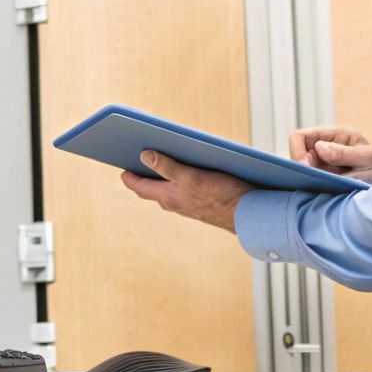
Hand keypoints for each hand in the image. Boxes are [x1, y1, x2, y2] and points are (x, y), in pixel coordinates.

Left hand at [119, 150, 253, 232]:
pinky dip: (179, 180)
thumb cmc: (222, 197)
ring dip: (161, 177)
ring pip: (169, 190)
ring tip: (157, 161)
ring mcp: (190, 205)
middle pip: (153, 189)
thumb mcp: (192, 178)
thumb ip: (168, 167)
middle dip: (144, 176)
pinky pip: (184, 191)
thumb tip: (144, 155)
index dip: (130, 178)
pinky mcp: (203, 204)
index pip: (141, 188)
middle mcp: (176, 204)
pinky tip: (185, 171)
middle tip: (134, 162)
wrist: (250, 215)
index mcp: (169, 198)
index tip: (121, 169)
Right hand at [288, 125, 371, 181]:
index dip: (297, 151)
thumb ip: (344, 153)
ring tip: (325, 184)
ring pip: (300, 168)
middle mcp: (325, 147)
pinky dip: (310, 185)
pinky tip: (323, 189)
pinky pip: (307, 180)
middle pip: (296, 153)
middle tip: (316, 180)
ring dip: (307, 177)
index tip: (306, 168)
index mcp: (335, 135)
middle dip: (301, 167)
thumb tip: (319, 148)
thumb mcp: (367, 159)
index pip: (300, 136)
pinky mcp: (322, 178)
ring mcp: (323, 163)